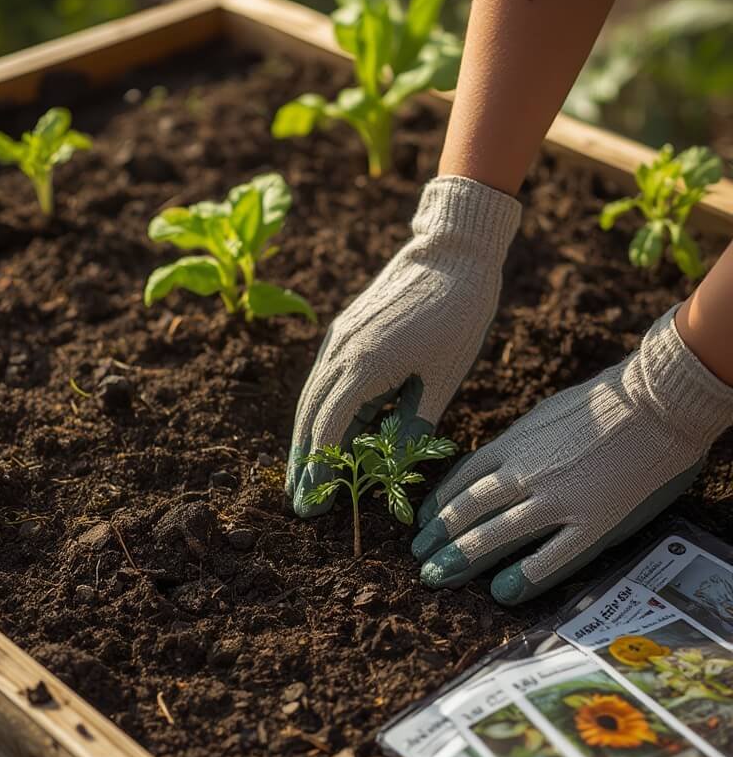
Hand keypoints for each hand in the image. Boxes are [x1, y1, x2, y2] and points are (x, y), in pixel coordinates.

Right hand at [286, 175, 520, 515]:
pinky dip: (318, 411)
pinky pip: (323, 378)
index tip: (312, 507)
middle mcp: (341, 353)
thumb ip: (414, 424)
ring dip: (304, 440)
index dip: (318, 473)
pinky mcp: (345, 330)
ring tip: (302, 476)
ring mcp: (339, 339)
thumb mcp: (442, 377)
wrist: (453, 249)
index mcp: (363, 366)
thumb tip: (391, 469)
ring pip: (311, 398)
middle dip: (302, 464)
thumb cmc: (458, 313)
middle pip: (309, 418)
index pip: (329, 432)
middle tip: (299, 504)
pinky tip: (324, 430)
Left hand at [412, 307, 732, 602]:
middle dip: (438, 538)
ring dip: (462, 559)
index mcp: (513, 444)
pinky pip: (549, 559)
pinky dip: (521, 578)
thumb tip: (498, 463)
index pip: (461, 480)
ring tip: (437, 577)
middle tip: (419, 561)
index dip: (438, 507)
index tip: (422, 525)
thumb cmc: (605, 401)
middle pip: (467, 511)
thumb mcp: (545, 413)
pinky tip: (501, 593)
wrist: (657, 400)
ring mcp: (556, 500)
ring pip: (494, 535)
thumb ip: (518, 442)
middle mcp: (524, 473)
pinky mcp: (591, 523)